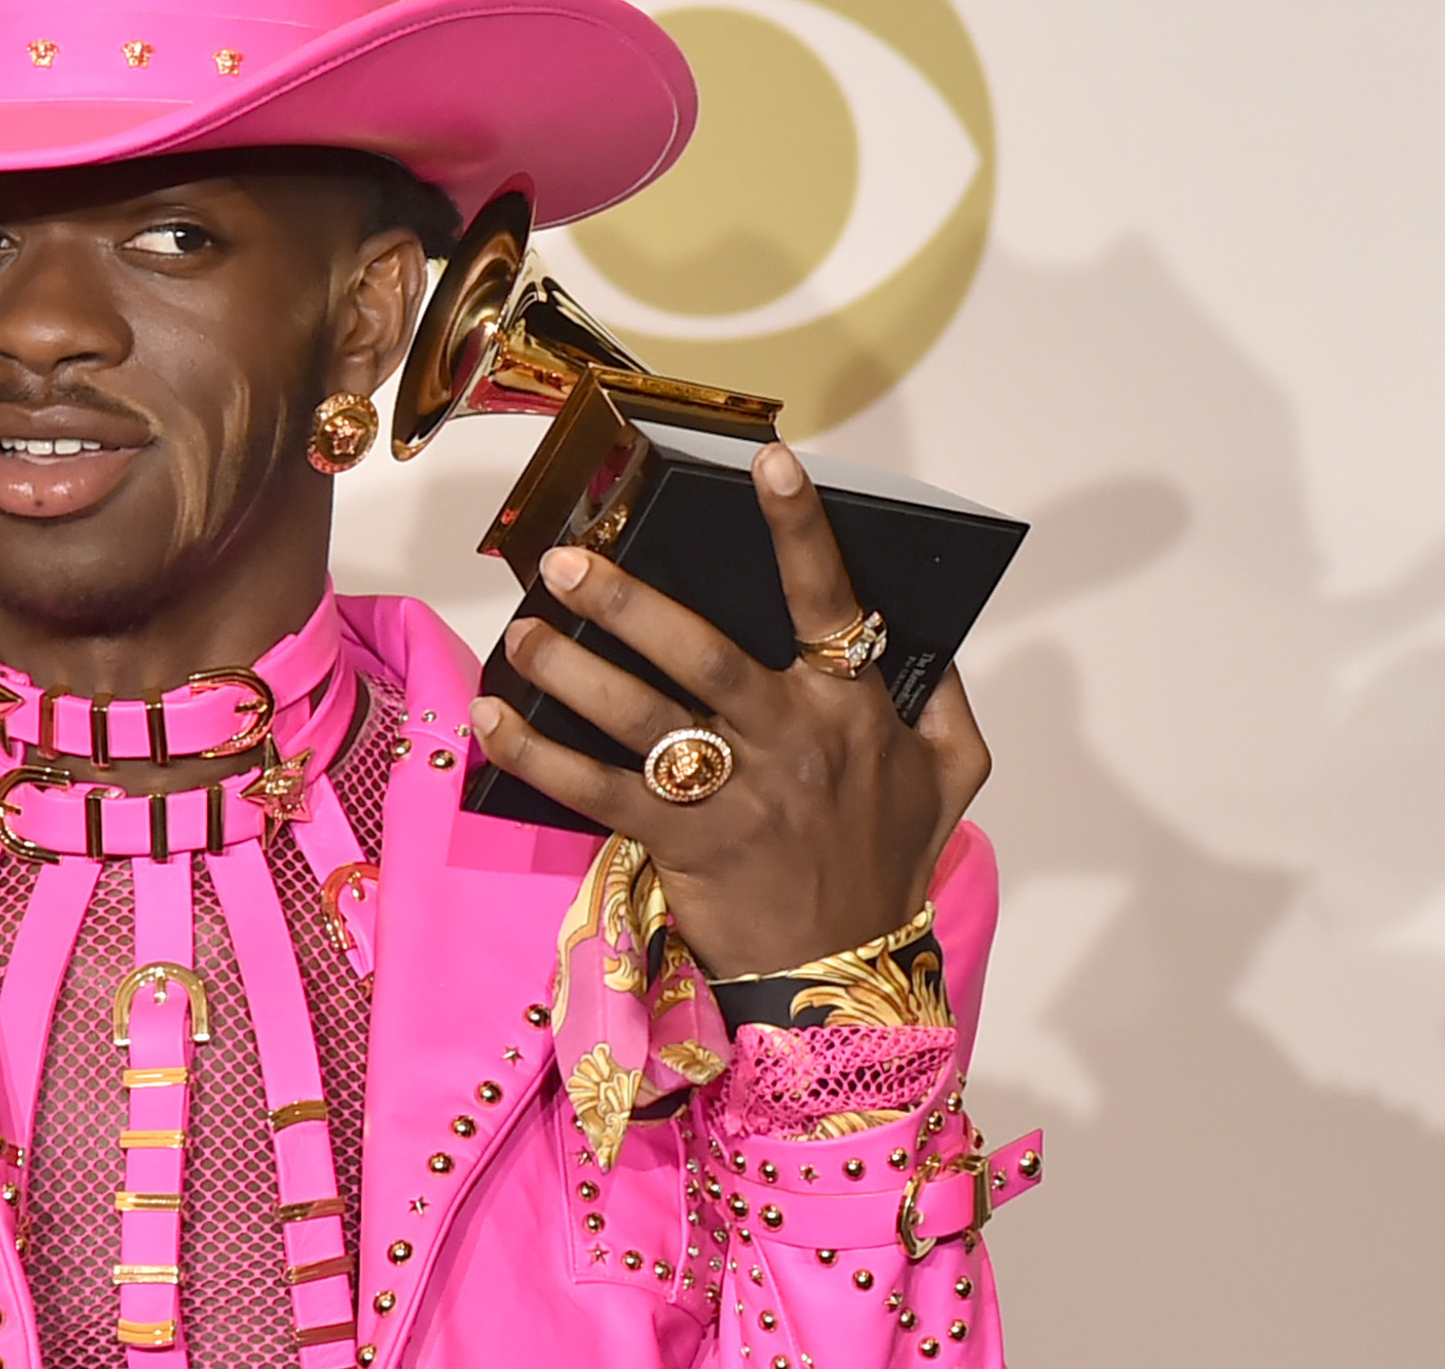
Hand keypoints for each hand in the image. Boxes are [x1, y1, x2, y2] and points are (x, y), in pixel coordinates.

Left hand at [467, 444, 991, 977]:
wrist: (849, 982)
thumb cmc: (890, 864)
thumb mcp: (950, 777)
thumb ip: (941, 698)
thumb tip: (923, 630)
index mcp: (852, 711)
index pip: (830, 604)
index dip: (801, 532)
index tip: (771, 462)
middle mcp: (789, 743)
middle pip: (704, 657)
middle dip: (632, 603)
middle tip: (568, 560)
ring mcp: (733, 796)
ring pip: (643, 720)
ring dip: (573, 673)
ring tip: (522, 628)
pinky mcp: (681, 845)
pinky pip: (598, 793)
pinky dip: (540, 757)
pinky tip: (494, 719)